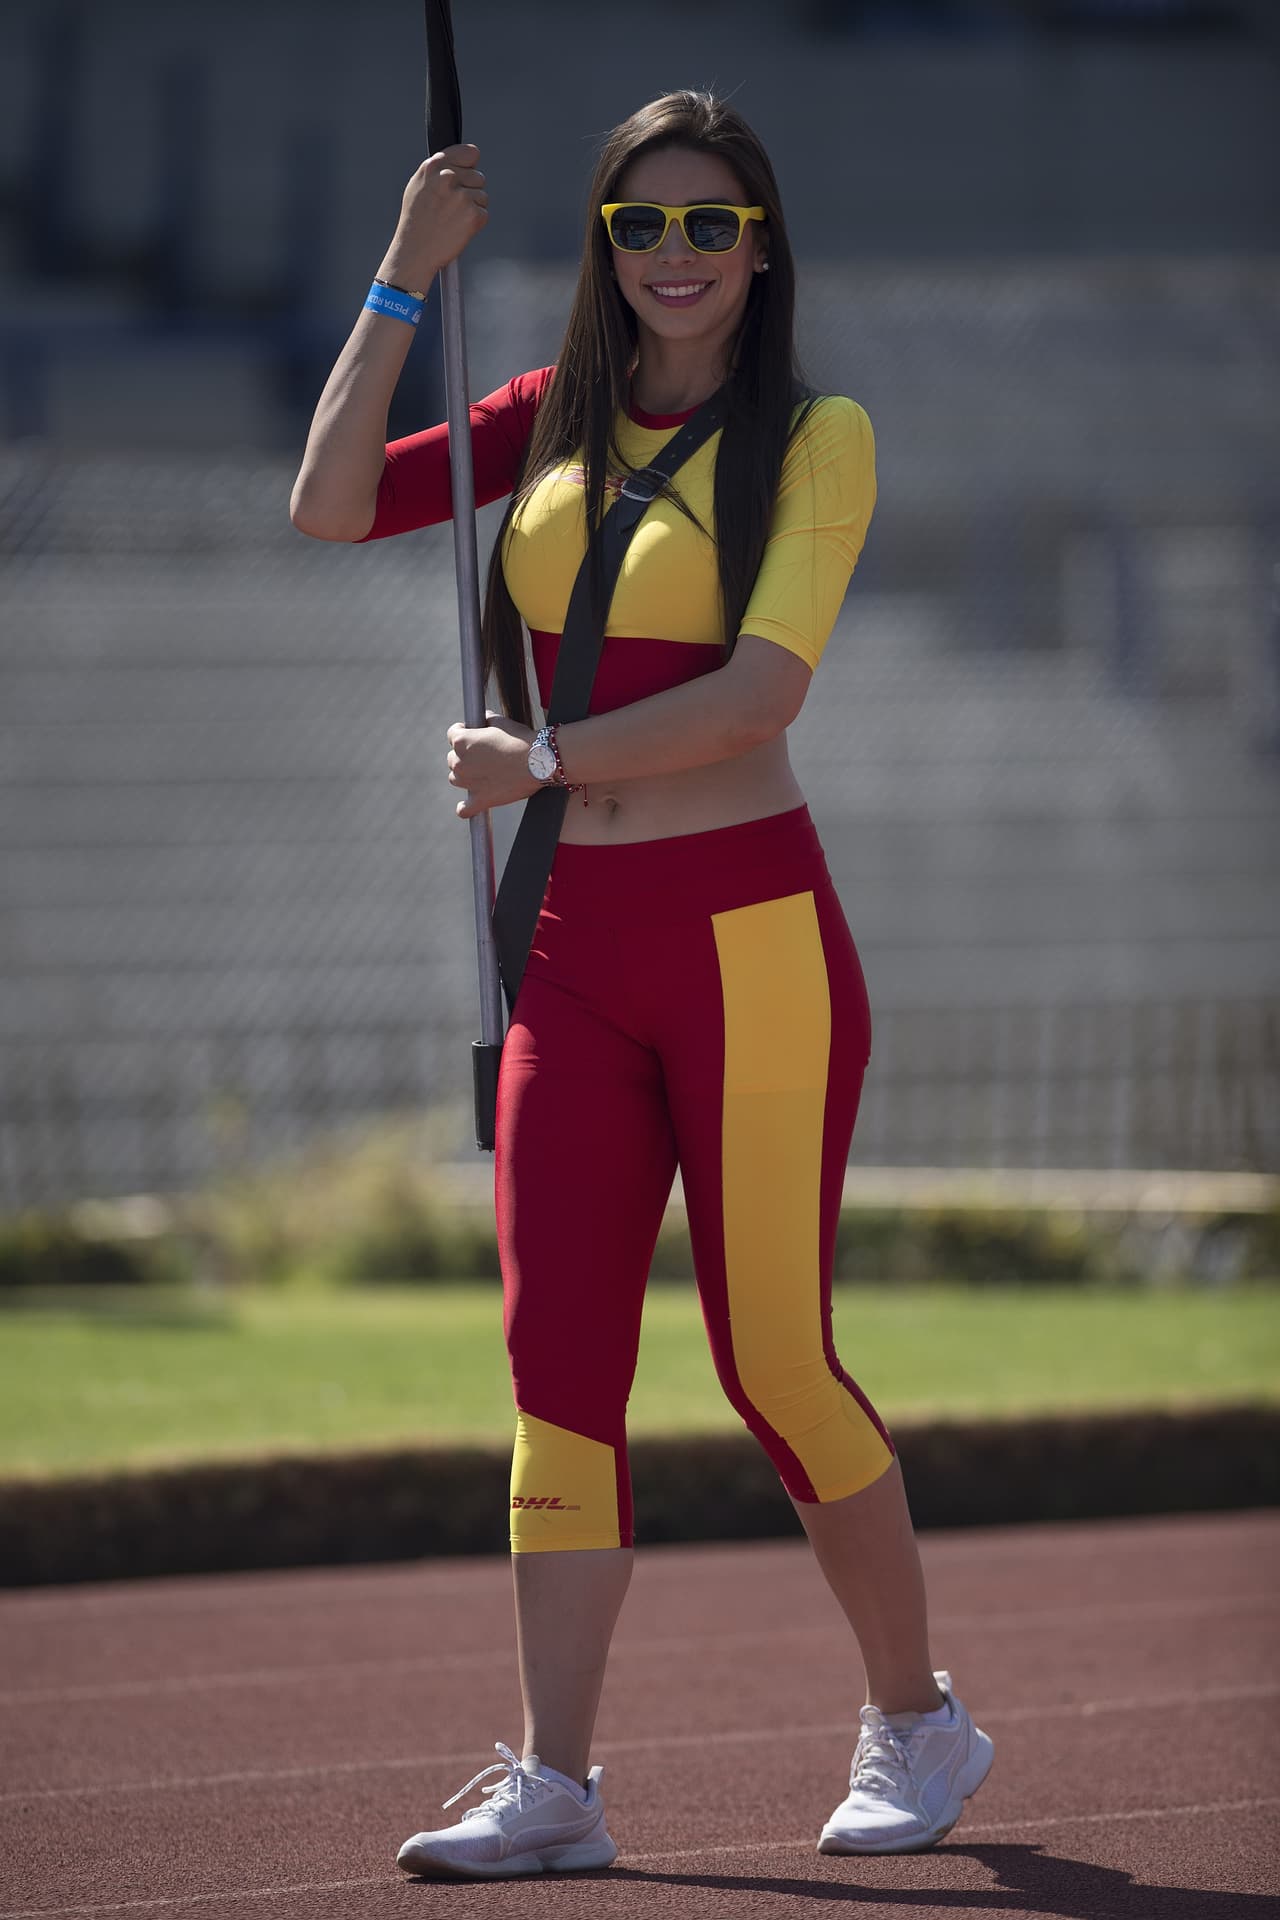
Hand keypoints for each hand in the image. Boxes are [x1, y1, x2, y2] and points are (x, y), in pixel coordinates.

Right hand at [382, 144, 487, 287]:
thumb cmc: (416, 221)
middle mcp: (448, 176)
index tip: (463, 178)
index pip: (470, 153)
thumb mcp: (418, 185)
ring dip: (472, 208)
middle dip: (469, 191)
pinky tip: (458, 229)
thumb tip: (464, 160)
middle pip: (478, 176)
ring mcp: (461, 195)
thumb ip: (440, 169)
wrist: (414, 252)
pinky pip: (484, 213)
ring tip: (452, 219)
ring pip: (482, 196)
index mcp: (434, 165)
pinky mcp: (472, 214)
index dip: (469, 166)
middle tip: (451, 208)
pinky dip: (475, 223)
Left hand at [447, 710, 540, 819]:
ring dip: (465, 775)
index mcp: (461, 741)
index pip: (452, 734)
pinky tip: (470, 803)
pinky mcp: (481, 800)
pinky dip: (466, 807)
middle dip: (464, 755)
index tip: (473, 734)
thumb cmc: (521, 739)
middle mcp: (459, 762)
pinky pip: (464, 809)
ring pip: (456, 779)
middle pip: (452, 758)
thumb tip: (483, 721)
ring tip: (483, 773)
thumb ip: (485, 720)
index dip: (464, 732)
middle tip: (484, 755)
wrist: (540, 761)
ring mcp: (468, 783)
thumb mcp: (500, 722)